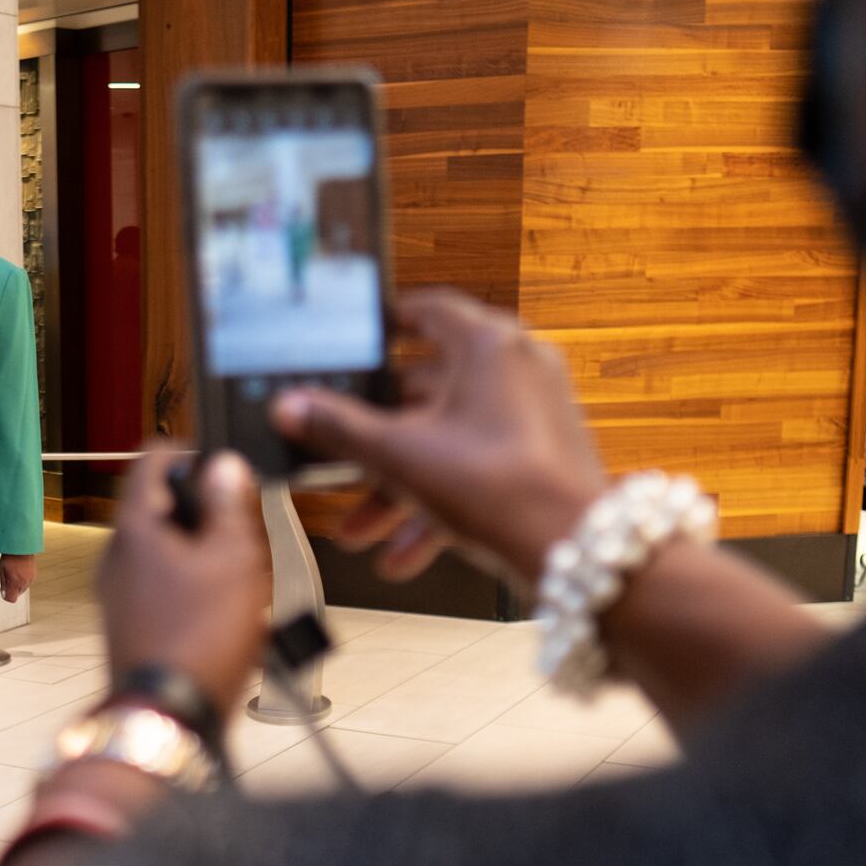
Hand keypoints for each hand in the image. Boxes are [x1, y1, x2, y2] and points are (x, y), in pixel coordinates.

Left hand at [0, 554, 35, 602]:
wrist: (22, 546)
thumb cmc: (10, 556)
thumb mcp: (2, 570)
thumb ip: (4, 584)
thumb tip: (4, 594)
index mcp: (15, 581)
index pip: (12, 599)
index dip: (6, 596)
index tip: (4, 591)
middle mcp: (24, 582)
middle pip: (17, 594)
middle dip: (12, 590)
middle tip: (8, 579)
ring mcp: (30, 579)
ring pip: (22, 589)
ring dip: (17, 585)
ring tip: (14, 574)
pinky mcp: (34, 576)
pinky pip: (27, 583)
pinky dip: (23, 581)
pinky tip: (19, 572)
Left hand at [98, 449, 267, 713]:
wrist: (167, 717)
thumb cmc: (198, 641)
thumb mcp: (233, 558)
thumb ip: (229, 504)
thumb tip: (225, 465)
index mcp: (134, 528)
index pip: (152, 459)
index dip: (190, 452)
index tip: (220, 465)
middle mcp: (115, 556)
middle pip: (160, 507)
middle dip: (204, 510)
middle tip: (242, 529)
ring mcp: (117, 592)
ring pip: (163, 548)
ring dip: (201, 551)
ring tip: (240, 576)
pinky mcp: (128, 623)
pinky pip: (160, 585)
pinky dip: (191, 585)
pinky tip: (224, 611)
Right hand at [271, 288, 607, 582]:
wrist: (575, 550)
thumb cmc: (502, 489)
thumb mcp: (399, 456)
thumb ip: (339, 429)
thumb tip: (291, 406)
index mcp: (488, 344)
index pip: (427, 310)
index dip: (384, 324)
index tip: (356, 340)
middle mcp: (517, 369)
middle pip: (427, 391)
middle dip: (377, 439)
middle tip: (337, 454)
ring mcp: (533, 415)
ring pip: (448, 441)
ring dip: (400, 486)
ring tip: (361, 528)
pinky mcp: (540, 458)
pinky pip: (476, 470)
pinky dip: (439, 505)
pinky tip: (401, 554)